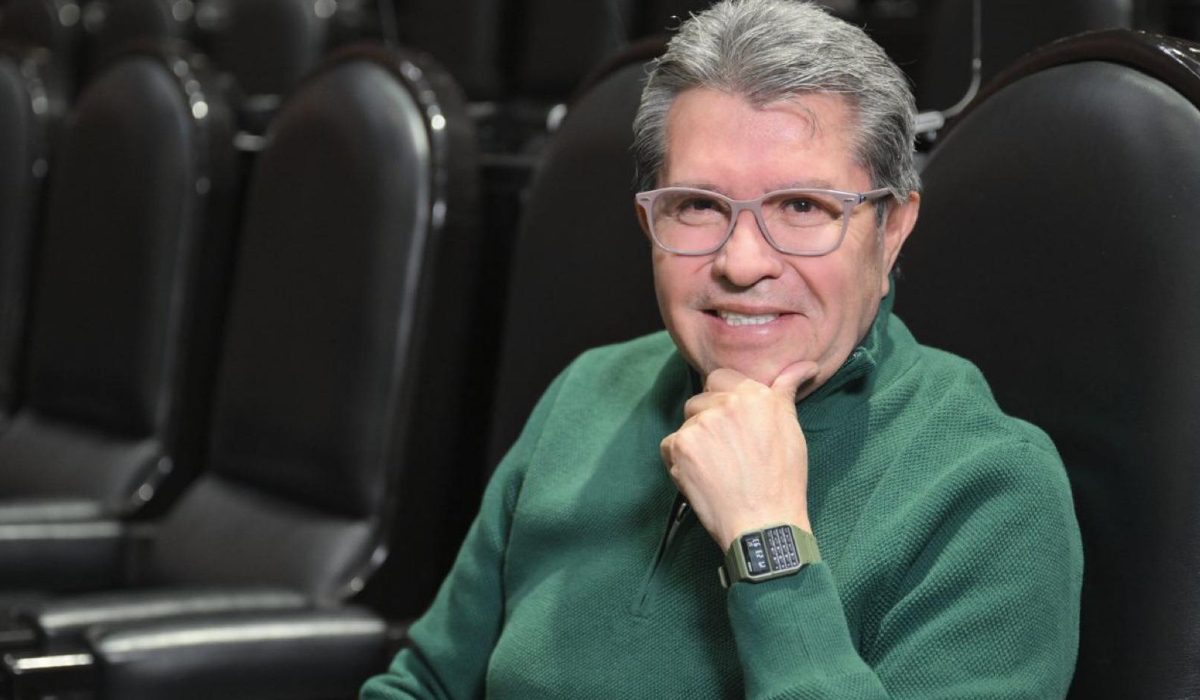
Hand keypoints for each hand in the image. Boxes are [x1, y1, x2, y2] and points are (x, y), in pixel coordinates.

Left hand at [660, 361, 818, 550]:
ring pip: (686, 422)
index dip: (723, 400)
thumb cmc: (783, 480)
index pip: (720, 377)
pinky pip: (670, 445)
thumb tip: (806, 365)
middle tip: (727, 451)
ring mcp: (700, 424)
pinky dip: (679, 460)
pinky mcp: (680, 446)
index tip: (732, 424)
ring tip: (717, 467)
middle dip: (708, 419)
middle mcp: (726, 403)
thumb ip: (786, 391)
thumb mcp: (791, 429)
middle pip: (700, 399)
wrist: (763, 522)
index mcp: (754, 394)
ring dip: (695, 440)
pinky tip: (701, 477)